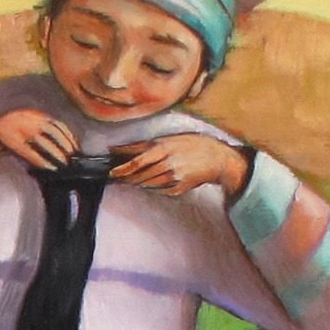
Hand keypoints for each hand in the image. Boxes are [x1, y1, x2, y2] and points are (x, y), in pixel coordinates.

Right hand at [0, 109, 77, 182]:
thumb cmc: (1, 145)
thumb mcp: (22, 137)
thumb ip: (38, 139)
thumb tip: (62, 152)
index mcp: (28, 115)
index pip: (55, 124)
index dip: (68, 136)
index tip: (75, 149)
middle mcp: (22, 117)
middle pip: (50, 131)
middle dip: (63, 146)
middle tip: (71, 160)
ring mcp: (13, 125)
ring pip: (40, 140)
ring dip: (54, 154)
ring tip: (62, 166)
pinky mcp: (5, 136)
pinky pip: (26, 149)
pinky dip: (39, 159)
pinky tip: (47, 168)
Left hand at [112, 134, 251, 197]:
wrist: (218, 158)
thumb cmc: (192, 145)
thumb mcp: (170, 139)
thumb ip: (145, 145)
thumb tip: (120, 149)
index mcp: (165, 148)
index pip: (137, 160)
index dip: (122, 167)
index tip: (110, 170)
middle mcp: (168, 162)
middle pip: (140, 174)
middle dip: (126, 177)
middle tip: (115, 177)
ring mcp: (175, 176)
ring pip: (148, 183)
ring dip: (137, 182)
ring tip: (129, 180)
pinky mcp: (180, 188)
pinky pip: (160, 190)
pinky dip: (152, 187)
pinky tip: (150, 183)